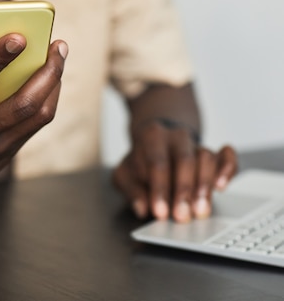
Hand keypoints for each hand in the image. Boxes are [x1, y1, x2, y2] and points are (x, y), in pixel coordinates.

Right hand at [0, 34, 67, 202]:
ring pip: (36, 116)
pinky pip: (34, 126)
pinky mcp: (6, 156)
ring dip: (53, 84)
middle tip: (58, 45)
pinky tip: (50, 80)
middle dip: (46, 71)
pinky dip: (47, 100)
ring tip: (58, 58)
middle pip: (22, 103)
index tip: (19, 37)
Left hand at [112, 119, 237, 222]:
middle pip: (184, 160)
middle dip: (184, 190)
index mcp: (151, 137)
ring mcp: (197, 144)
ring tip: (201, 210)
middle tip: (182, 216)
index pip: (156, 163)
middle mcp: (177, 137)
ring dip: (204, 186)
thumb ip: (131, 189)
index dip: (159, 189)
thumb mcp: (125, 173)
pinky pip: (227, 157)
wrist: (157, 141)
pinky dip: (228, 170)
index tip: (160, 212)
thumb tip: (141, 208)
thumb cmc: (140, 162)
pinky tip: (222, 187)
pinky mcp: (214, 154)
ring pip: (207, 158)